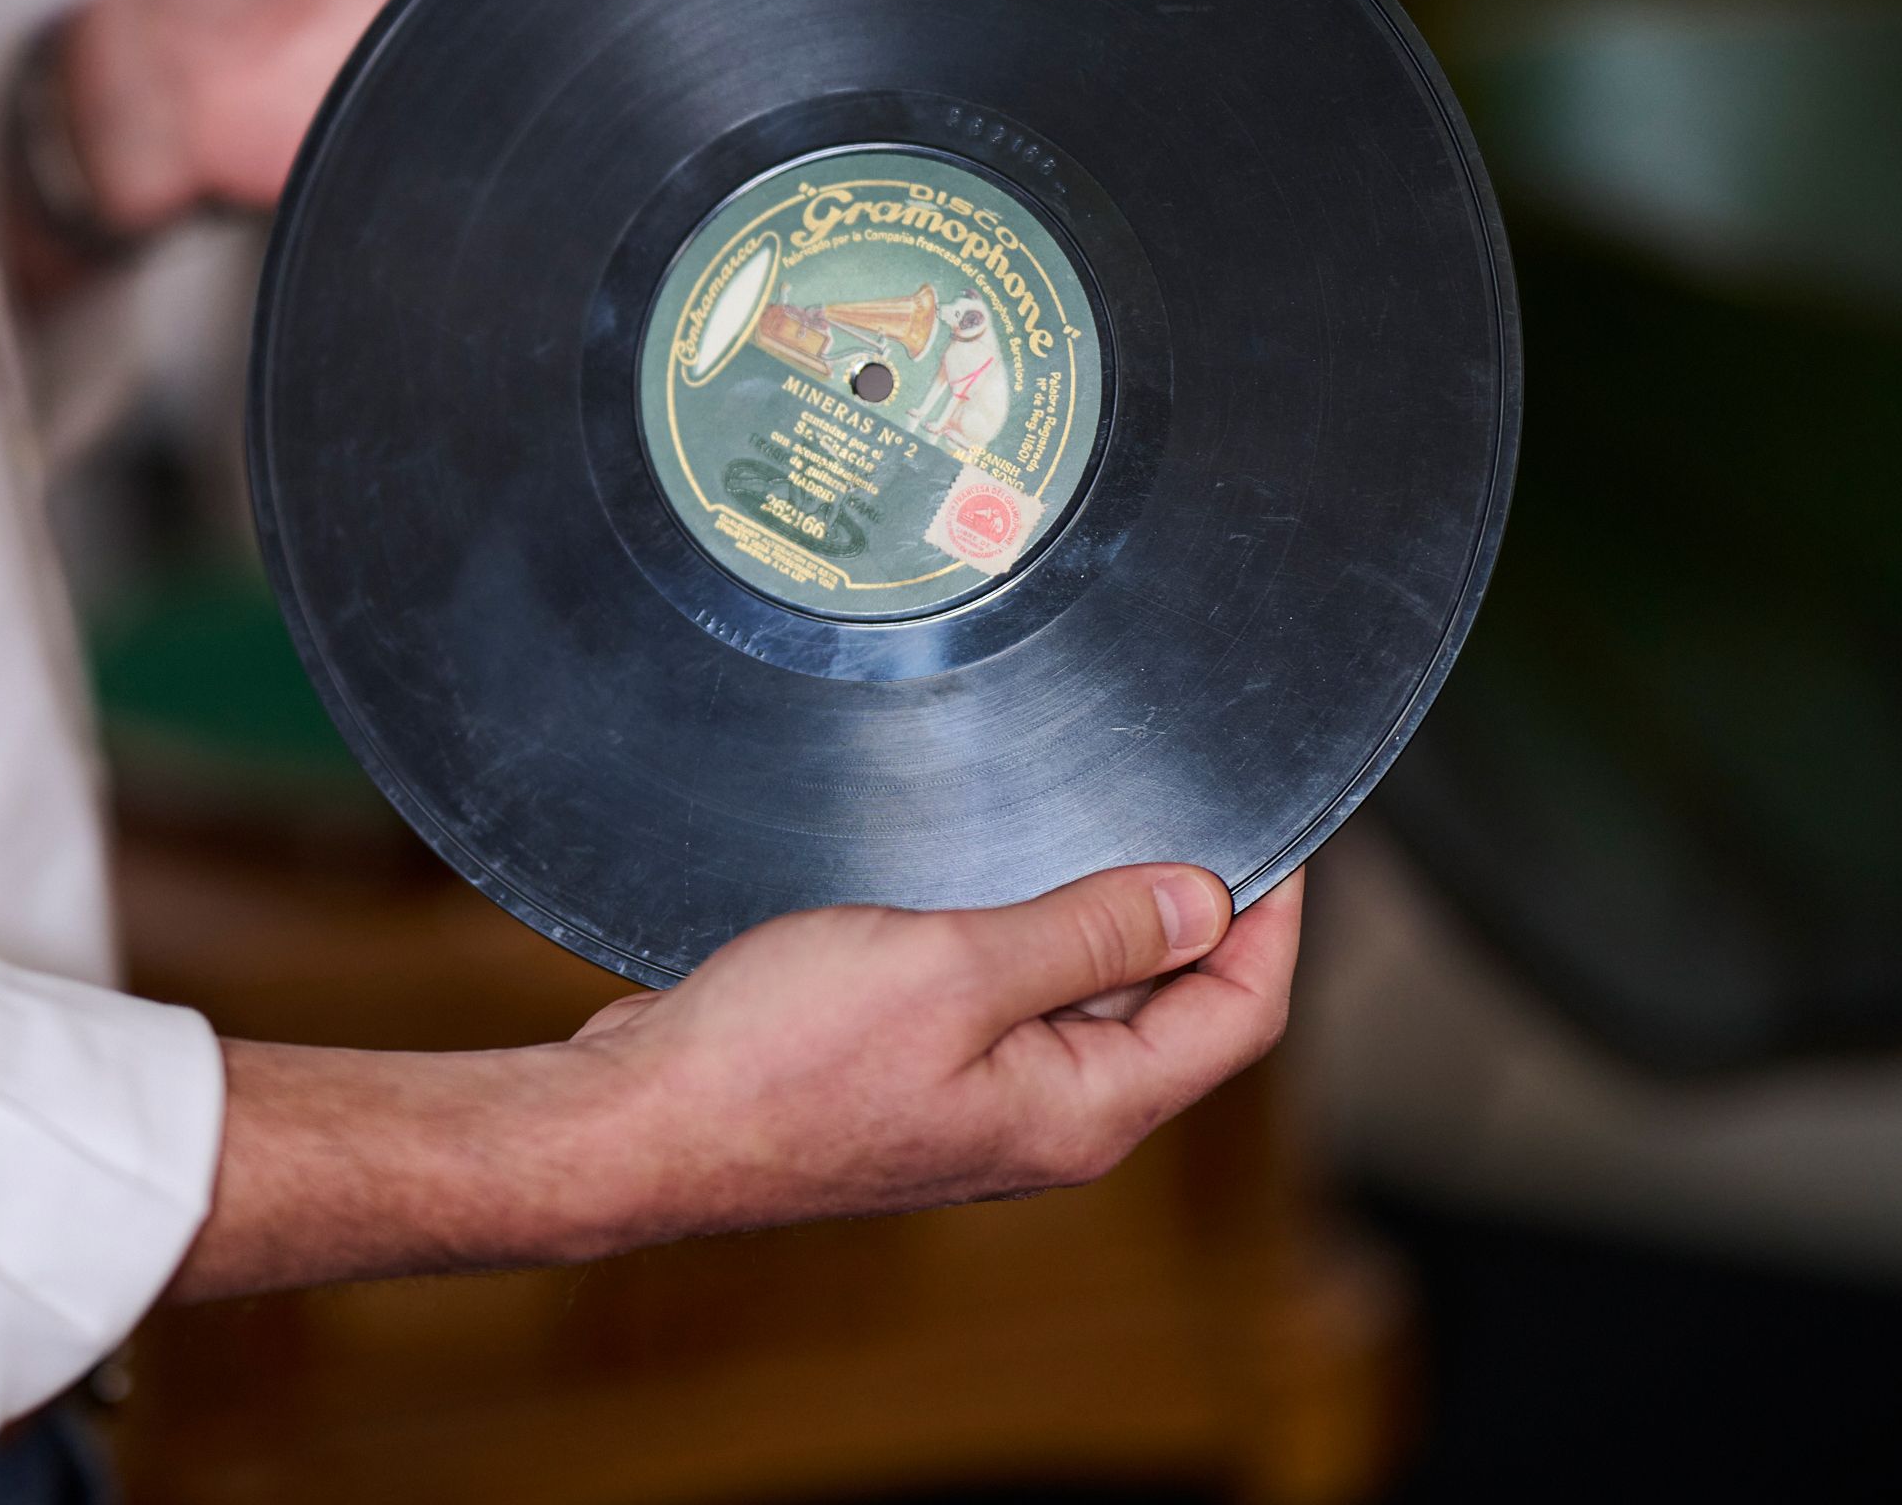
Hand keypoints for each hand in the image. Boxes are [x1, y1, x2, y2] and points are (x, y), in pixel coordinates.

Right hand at [167, 864, 1301, 1300]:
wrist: (644, 1122)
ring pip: (1088, 1003)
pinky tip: (988, 882)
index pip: (1237, 1014)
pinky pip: (1009, 1002)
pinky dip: (1027, 938)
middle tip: (1191, 803)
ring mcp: (980, 1104)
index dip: (1275, 915)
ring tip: (1096, 823)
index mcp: (1082, 1108)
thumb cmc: (779, 1061)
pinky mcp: (916, 1080)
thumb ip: (1089, 933)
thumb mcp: (956, 969)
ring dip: (1105, 920)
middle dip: (1199, 909)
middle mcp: (1046, 1119)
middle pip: (1176, 1012)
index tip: (1282, 830)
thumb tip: (1205, 899)